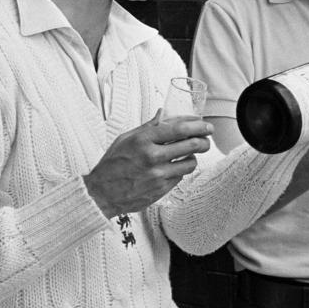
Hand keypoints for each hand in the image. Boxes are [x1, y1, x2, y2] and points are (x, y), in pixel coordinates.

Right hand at [83, 111, 213, 217]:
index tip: (205, 124)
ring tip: (189, 154)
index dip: (197, 125)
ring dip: (193, 157)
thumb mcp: (125, 139)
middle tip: (207, 138)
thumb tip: (163, 113)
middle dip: (204, 140)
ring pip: (190, 163)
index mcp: (143, 140)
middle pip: (191, 145)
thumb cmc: (112, 164)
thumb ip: (147, 127)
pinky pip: (180, 176)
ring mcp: (158, 175)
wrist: (101, 194)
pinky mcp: (161, 189)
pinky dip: (180, 170)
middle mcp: (152, 157)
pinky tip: (175, 166)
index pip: (179, 128)